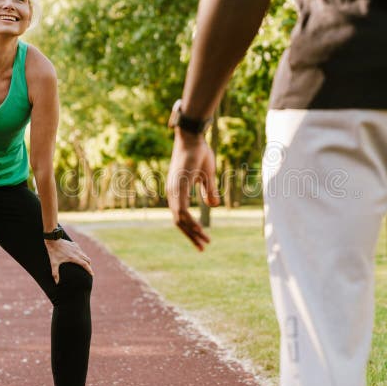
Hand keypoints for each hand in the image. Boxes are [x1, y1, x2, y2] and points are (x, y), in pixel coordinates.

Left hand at [45, 238, 92, 282]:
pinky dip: (81, 254)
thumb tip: (56, 282)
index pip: (84, 264)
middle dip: (89, 265)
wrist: (53, 240)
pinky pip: (80, 250)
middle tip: (88, 270)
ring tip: (84, 264)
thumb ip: (55, 273)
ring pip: (84, 254)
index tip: (92, 274)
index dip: (89, 270)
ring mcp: (76, 247)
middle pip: (87, 259)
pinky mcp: (74, 244)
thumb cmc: (53, 252)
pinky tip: (78, 255)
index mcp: (73, 258)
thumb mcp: (53, 263)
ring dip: (86, 259)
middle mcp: (77, 252)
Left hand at [166, 129, 220, 250]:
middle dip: (192, 236)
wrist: (193, 137)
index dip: (192, 230)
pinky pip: (181, 206)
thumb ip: (208, 190)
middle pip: (179, 221)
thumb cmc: (199, 154)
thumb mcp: (206, 176)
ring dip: (192, 231)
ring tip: (203, 241)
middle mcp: (173, 193)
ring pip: (180, 217)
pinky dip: (188, 219)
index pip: (182, 217)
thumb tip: (213, 204)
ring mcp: (174, 189)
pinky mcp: (179, 184)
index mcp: (178, 192)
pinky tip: (196, 228)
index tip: (203, 240)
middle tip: (203, 248)